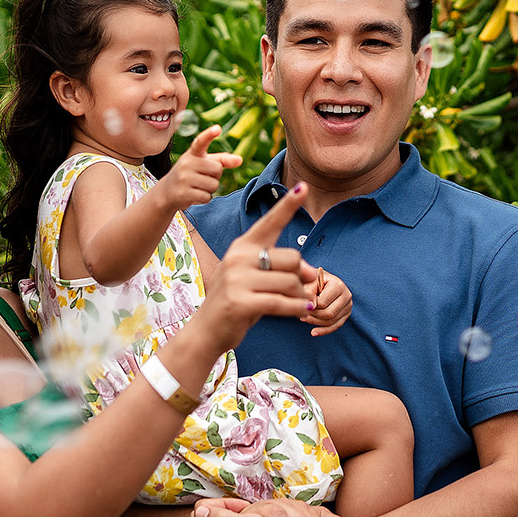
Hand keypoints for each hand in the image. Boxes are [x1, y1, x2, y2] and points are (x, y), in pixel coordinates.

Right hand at [155, 126, 243, 211]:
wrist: (167, 192)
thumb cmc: (190, 174)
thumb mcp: (203, 164)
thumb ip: (222, 160)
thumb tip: (240, 160)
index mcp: (193, 153)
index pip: (201, 141)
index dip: (210, 135)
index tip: (218, 128)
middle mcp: (186, 163)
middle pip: (217, 169)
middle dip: (214, 176)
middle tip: (201, 177)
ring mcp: (184, 178)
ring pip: (214, 185)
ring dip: (210, 189)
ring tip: (197, 186)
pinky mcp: (184, 193)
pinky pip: (207, 197)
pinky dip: (204, 198)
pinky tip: (194, 194)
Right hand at [198, 181, 317, 343]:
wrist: (207, 330)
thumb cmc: (238, 301)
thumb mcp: (256, 278)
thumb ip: (280, 269)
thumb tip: (310, 271)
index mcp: (242, 246)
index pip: (270, 222)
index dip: (288, 205)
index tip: (303, 186)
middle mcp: (238, 257)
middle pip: (292, 257)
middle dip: (301, 276)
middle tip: (300, 290)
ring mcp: (237, 279)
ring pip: (290, 280)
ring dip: (299, 295)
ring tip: (297, 304)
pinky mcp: (240, 302)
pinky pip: (282, 302)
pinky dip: (297, 308)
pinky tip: (303, 312)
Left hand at [304, 269, 351, 336]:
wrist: (320, 280)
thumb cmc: (313, 280)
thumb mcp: (308, 282)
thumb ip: (308, 292)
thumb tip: (311, 307)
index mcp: (338, 285)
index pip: (323, 303)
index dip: (310, 306)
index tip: (300, 304)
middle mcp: (346, 295)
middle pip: (329, 314)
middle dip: (313, 316)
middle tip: (301, 314)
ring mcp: (348, 306)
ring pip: (331, 321)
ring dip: (315, 322)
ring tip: (303, 318)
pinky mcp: (346, 314)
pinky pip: (335, 326)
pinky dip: (324, 331)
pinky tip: (313, 332)